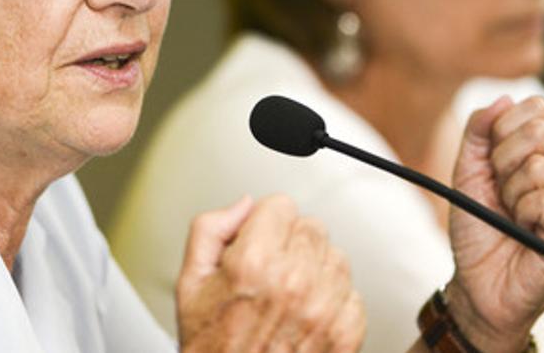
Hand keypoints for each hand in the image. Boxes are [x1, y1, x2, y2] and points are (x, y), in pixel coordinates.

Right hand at [175, 194, 365, 351]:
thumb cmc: (212, 349)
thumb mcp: (190, 283)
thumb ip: (211, 229)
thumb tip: (242, 205)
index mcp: (254, 263)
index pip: (281, 206)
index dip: (264, 222)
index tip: (258, 241)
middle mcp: (294, 282)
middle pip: (311, 227)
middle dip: (290, 242)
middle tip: (270, 271)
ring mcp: (324, 309)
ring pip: (336, 257)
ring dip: (315, 270)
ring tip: (289, 295)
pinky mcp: (345, 333)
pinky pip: (353, 294)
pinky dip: (334, 302)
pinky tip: (307, 315)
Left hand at [444, 96, 543, 352]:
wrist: (477, 283)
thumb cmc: (479, 228)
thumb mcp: (467, 171)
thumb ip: (479, 131)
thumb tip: (503, 98)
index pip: (536, 108)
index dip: (502, 131)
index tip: (491, 164)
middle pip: (539, 132)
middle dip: (503, 161)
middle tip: (500, 194)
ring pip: (541, 167)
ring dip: (511, 194)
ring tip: (512, 217)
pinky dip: (524, 213)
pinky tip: (525, 230)